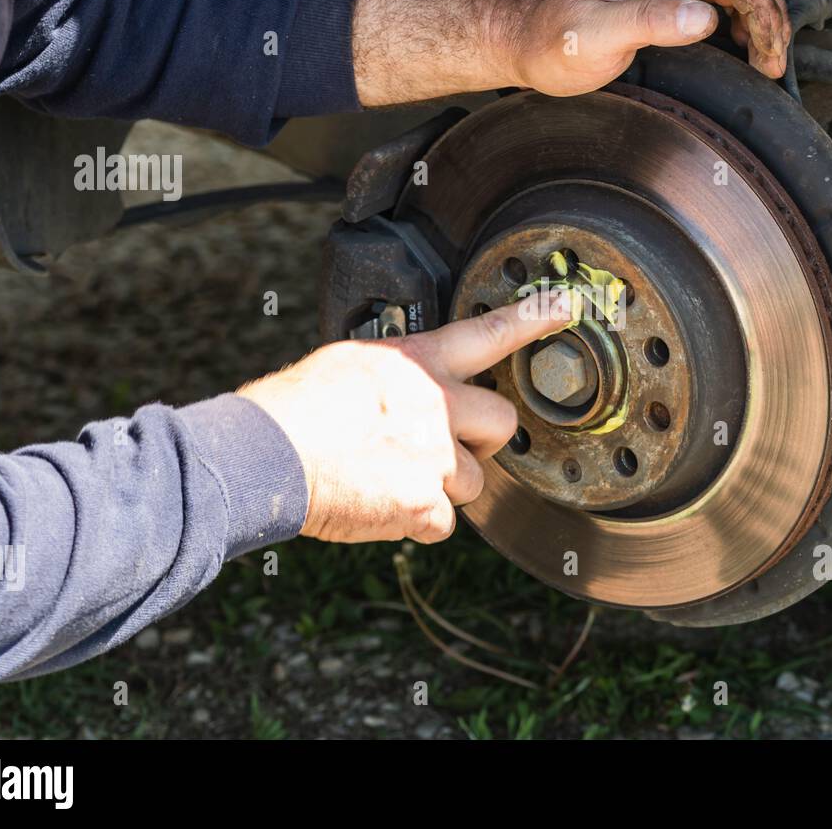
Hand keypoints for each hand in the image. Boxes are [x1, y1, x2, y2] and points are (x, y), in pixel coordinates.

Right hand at [237, 290, 571, 543]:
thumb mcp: (351, 364)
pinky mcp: (422, 503)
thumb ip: (397, 377)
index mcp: (415, 361)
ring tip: (391, 478)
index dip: (531, 320)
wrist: (267, 453)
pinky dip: (415, 523)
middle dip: (480, 442)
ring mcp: (434, 455)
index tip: (564, 308)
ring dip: (441, 488)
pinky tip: (380, 505)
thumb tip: (406, 393)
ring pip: (472, 483)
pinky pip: (441, 524)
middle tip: (441, 448)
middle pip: (502, 423)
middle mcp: (435, 403)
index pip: (487, 332)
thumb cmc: (294, 409)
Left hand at [351, 0, 788, 105]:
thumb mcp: (598, 38)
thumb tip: (703, 17)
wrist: (519, 38)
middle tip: (774, 60)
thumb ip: (651, 24)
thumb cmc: (550, 41)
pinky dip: (738, 14)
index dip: (763, 13)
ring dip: (757, 14)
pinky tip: (739, 42)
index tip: (769, 54)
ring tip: (765, 56)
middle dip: (769, 14)